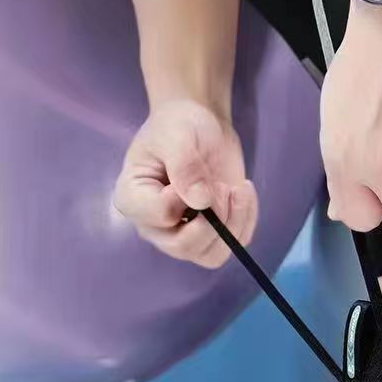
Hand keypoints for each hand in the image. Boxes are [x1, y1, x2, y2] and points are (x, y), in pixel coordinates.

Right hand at [113, 100, 257, 267]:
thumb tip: (201, 202)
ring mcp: (184, 235)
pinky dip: (247, 220)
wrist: (201, 126)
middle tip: (223, 186)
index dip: (184, 197)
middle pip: (185, 247)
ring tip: (237, 190)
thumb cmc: (179, 126)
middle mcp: (155, 226)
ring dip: (234, 223)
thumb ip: (185, 166)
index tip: (192, 171)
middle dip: (214, 218)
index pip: (161, 216)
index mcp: (134, 199)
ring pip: (212, 255)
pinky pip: (235, 244)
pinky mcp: (212, 235)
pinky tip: (243, 193)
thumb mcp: (177, 135)